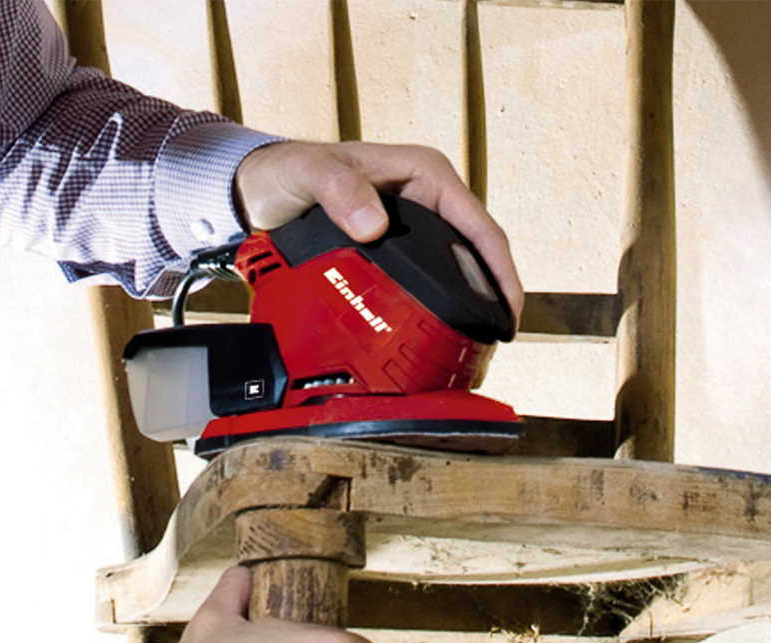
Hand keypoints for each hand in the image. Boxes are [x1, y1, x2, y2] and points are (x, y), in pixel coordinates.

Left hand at [234, 141, 523, 319]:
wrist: (261, 190)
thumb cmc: (289, 172)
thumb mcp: (311, 174)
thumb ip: (339, 192)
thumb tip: (374, 225)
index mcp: (426, 174)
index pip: (479, 225)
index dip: (501, 270)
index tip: (508, 308)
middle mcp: (430, 198)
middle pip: (478, 251)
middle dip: (495, 293)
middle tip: (497, 338)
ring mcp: (418, 223)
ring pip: (461, 266)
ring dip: (473, 301)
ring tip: (479, 343)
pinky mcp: (402, 246)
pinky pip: (436, 276)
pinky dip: (447, 302)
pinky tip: (445, 329)